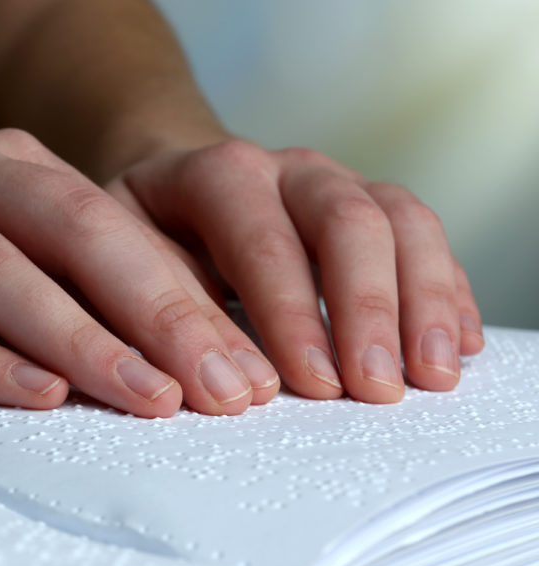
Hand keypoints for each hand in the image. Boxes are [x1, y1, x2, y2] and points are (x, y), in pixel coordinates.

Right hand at [0, 127, 279, 417]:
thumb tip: (167, 354)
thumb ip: (49, 282)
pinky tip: (30, 394)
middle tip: (227, 387)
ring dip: (75, 337)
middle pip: (67, 229)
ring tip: (149, 398)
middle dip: (156, 311)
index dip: (185, 295)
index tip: (248, 370)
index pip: (110, 223)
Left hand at [106, 139, 484, 403]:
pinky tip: (457, 345)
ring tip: (431, 377)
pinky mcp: (373, 208)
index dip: (288, 310)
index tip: (311, 384)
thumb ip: (147, 312)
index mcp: (216, 174)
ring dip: (421, 301)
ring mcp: (336, 184)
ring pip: (400, 223)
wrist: (168, 190)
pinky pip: (425, 237)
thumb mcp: (114, 263)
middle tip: (375, 390)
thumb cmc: (136, 240)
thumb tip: (199, 387)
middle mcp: (285, 169)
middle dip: (364, 309)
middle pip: (344, 221)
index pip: (259, 235)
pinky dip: (446, 291)